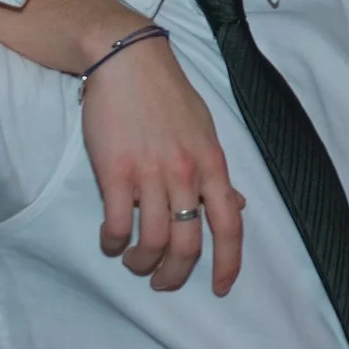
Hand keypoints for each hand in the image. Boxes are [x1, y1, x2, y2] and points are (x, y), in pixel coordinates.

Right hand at [0, 0, 245, 295]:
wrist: (128, 60)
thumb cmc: (167, 96)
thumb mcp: (204, 132)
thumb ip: (216, 173)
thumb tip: (238, 206)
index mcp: (213, 164)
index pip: (231, 224)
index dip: (230, 262)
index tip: (223, 288)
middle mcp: (186, 173)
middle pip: (189, 245)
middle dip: (176, 276)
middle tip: (163, 282)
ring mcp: (150, 173)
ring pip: (153, 241)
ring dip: (142, 263)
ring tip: (134, 262)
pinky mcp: (115, 171)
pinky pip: (118, 224)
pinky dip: (114, 243)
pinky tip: (111, 241)